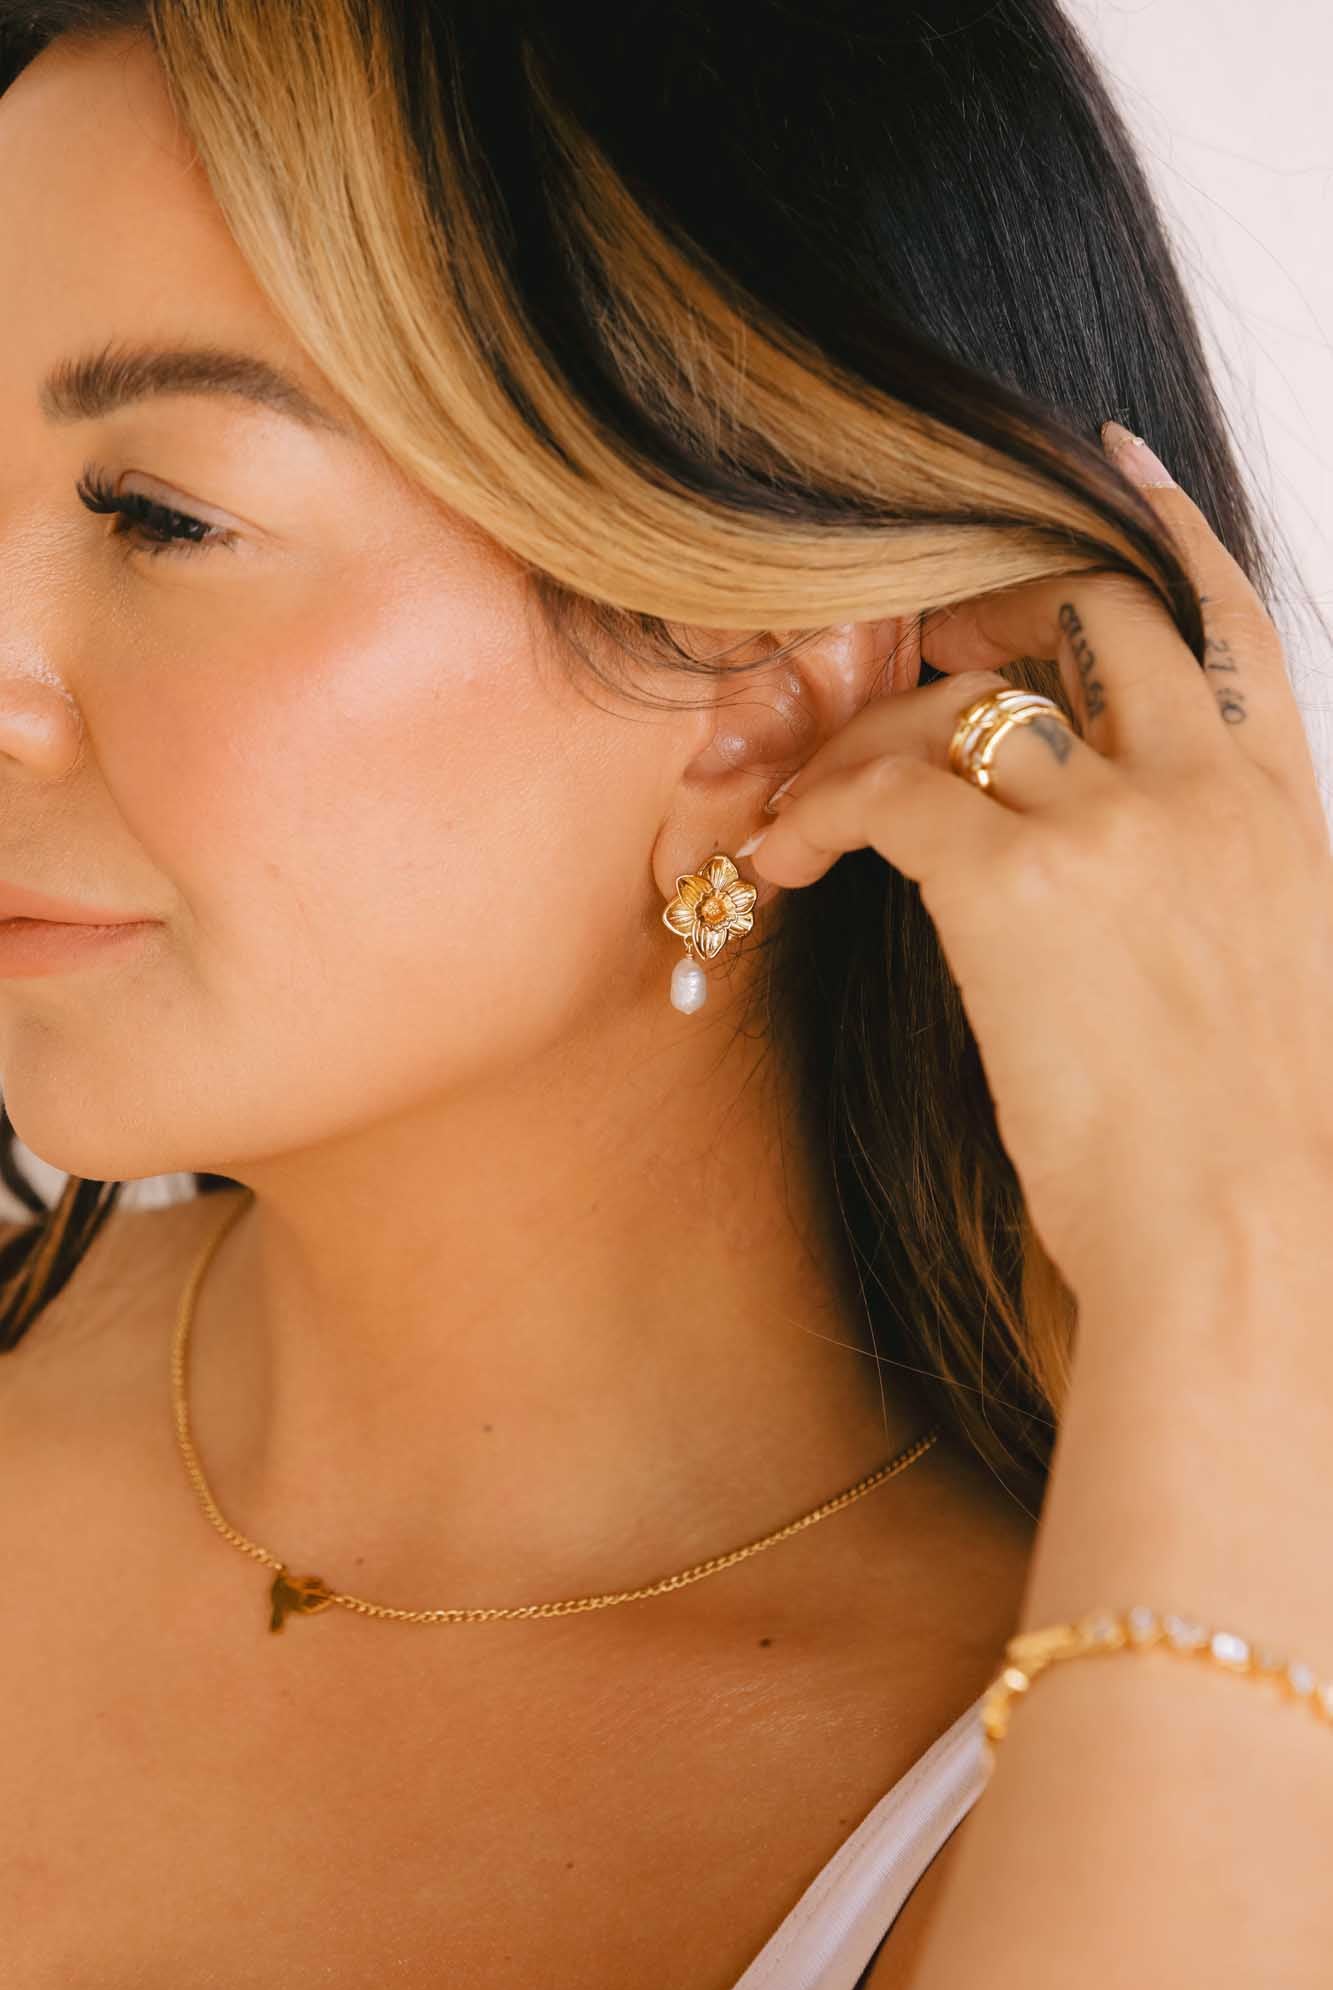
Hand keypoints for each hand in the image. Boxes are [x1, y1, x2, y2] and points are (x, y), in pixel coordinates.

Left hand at [739, 426, 1332, 1300]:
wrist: (1240, 1240)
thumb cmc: (1248, 1145)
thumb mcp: (1268, 972)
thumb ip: (1212, 875)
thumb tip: (1130, 860)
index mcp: (1278, 807)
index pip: (1229, 619)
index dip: (1166, 526)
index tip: (1109, 462)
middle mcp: (1204, 787)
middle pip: (1082, 613)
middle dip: (978, 605)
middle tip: (896, 642)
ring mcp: (1114, 823)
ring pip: (960, 707)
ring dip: (862, 741)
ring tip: (800, 803)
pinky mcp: (1014, 884)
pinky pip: (885, 796)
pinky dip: (815, 814)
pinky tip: (779, 857)